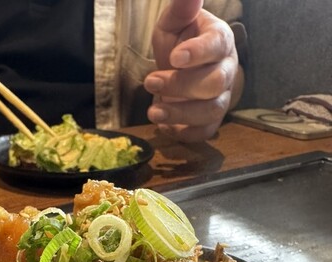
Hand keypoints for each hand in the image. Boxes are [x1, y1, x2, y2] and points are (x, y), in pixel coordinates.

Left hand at [144, 0, 241, 141]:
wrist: (179, 72)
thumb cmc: (178, 45)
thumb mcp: (174, 24)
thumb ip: (181, 9)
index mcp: (220, 40)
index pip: (217, 45)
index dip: (198, 52)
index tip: (174, 58)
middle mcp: (227, 70)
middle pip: (215, 82)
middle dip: (181, 85)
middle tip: (151, 82)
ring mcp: (221, 98)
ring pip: (211, 110)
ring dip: (180, 113)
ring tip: (153, 111)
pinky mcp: (211, 120)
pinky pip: (205, 132)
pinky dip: (184, 132)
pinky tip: (163, 126)